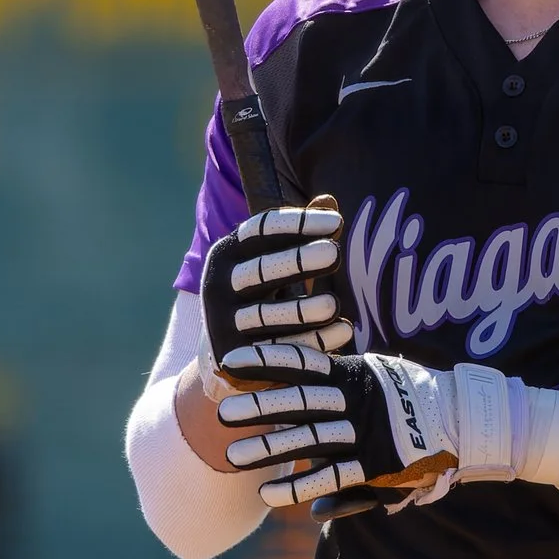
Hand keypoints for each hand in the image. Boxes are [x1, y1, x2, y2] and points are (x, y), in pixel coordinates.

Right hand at [198, 197, 355, 388]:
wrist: (222, 356)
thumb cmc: (258, 296)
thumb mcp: (272, 262)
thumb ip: (299, 235)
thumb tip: (328, 200)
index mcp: (226, 254)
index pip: (259, 230)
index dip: (297, 224)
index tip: (336, 221)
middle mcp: (217, 286)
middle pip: (260, 271)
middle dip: (298, 262)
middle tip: (335, 253)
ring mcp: (222, 323)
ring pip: (267, 315)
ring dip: (302, 310)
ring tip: (334, 304)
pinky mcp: (235, 358)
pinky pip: (279, 350)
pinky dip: (312, 342)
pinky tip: (341, 331)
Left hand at [216, 344, 471, 517]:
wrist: (466, 420)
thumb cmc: (418, 398)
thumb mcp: (381, 379)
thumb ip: (344, 383)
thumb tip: (310, 375)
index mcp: (355, 374)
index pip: (303, 362)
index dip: (266, 360)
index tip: (230, 358)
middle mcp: (356, 400)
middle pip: (299, 401)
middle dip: (259, 406)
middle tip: (223, 412)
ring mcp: (365, 433)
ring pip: (308, 439)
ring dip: (268, 447)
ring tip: (231, 455)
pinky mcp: (376, 465)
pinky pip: (332, 476)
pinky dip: (299, 485)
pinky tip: (268, 492)